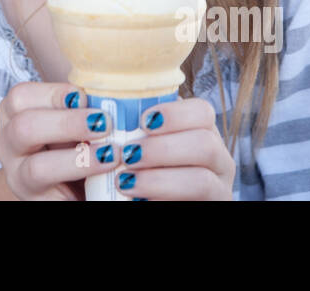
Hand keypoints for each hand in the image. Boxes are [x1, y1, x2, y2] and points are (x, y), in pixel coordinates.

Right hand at [0, 81, 119, 200]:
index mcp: (13, 114)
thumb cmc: (68, 141)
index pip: (21, 96)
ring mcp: (19, 177)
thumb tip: (115, 95)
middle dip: (67, 124)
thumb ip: (82, 107)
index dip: (53, 93)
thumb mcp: (68, 120)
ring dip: (78, 160)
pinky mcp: (36, 203)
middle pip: (24, 128)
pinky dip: (81, 191)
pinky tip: (107, 182)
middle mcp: (8, 145)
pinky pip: (56, 200)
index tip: (84, 96)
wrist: (61, 184)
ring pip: (37, 168)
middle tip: (104, 123)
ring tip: (111, 155)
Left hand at [114, 97, 234, 199]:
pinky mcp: (211, 207)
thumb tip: (91, 103)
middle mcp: (217, 159)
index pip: (202, 111)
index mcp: (201, 133)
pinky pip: (196, 203)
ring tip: (125, 182)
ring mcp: (218, 188)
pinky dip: (163, 199)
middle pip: (205, 143)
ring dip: (159, 180)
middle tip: (128, 154)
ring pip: (201, 180)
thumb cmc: (135, 170)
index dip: (175, 113)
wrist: (143, 198)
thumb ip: (126, 127)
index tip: (143, 120)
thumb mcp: (136, 145)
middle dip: (163, 148)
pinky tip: (138, 198)